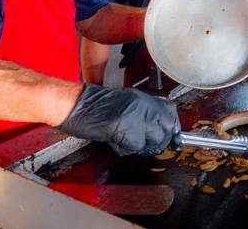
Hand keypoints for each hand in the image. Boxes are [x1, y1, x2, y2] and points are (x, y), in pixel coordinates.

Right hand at [57, 84, 180, 155]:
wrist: (74, 104)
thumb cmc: (93, 105)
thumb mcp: (124, 103)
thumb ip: (142, 113)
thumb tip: (158, 129)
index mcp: (142, 97)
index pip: (170, 112)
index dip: (173, 127)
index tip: (172, 137)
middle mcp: (142, 105)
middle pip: (167, 128)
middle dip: (159, 141)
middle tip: (146, 144)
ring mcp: (135, 116)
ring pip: (153, 140)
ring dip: (141, 146)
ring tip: (125, 140)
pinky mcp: (125, 128)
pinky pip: (135, 147)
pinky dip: (126, 148)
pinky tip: (115, 141)